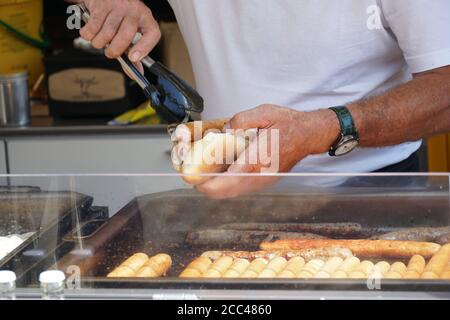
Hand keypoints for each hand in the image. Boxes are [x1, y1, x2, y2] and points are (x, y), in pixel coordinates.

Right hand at [78, 0, 159, 72]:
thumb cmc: (119, 17)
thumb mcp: (131, 32)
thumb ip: (133, 52)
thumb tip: (136, 73)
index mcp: (145, 19)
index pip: (152, 33)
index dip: (144, 48)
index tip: (133, 58)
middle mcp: (133, 11)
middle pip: (126, 36)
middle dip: (115, 51)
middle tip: (110, 52)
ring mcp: (117, 6)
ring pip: (106, 34)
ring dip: (99, 44)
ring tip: (100, 40)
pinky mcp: (100, 5)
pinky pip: (91, 28)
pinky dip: (88, 35)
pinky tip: (91, 32)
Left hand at [196, 105, 339, 198]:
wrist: (308, 135)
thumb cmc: (288, 124)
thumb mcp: (264, 112)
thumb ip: (242, 119)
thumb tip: (225, 130)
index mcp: (258, 158)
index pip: (228, 178)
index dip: (208, 183)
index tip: (193, 180)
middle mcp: (260, 174)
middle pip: (228, 191)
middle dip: (207, 188)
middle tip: (193, 178)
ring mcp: (263, 180)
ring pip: (234, 193)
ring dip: (217, 189)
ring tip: (203, 177)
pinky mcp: (265, 181)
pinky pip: (242, 189)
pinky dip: (227, 187)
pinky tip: (219, 176)